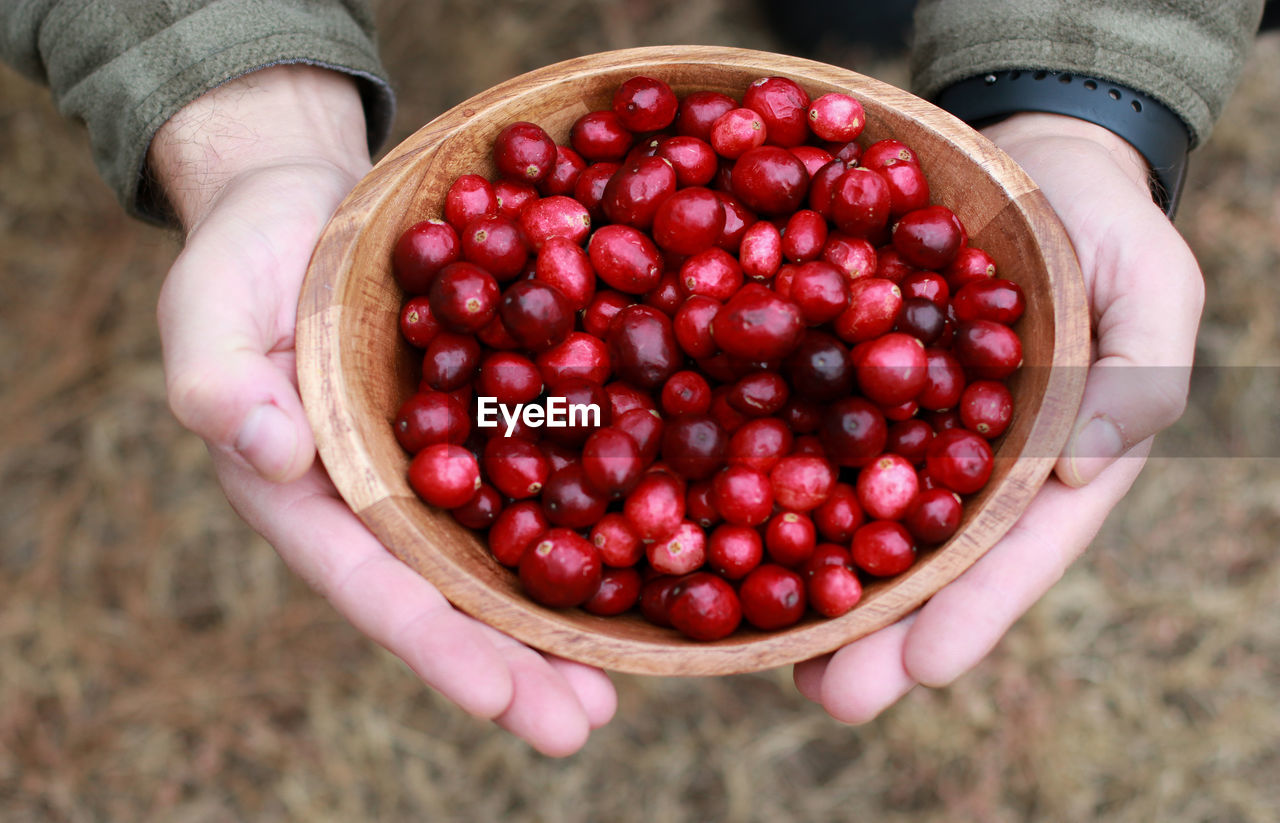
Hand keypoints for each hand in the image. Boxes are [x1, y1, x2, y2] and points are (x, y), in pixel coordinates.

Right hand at [151, 65, 614, 754]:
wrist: (304, 205)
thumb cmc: (242, 256)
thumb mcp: (207, 304)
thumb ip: (217, 380)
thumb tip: (271, 455)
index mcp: (306, 493)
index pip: (372, 582)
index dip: (435, 642)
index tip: (499, 698)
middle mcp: (377, 501)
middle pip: (450, 596)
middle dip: (513, 667)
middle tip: (583, 726)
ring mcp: (435, 468)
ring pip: (500, 558)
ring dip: (558, 625)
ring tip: (618, 689)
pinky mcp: (483, 425)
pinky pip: (535, 480)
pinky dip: (585, 523)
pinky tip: (641, 563)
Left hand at [794, 113, 1203, 720]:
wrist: (1027, 160)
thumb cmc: (1106, 223)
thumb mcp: (1150, 287)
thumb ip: (1138, 372)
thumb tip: (1084, 467)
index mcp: (1051, 456)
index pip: (1014, 549)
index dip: (973, 610)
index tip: (925, 669)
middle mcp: (968, 459)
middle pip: (924, 559)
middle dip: (877, 633)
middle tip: (828, 697)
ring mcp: (905, 424)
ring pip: (856, 515)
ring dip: (812, 583)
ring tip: (765, 653)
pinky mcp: (850, 381)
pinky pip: (807, 431)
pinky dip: (770, 479)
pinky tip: (727, 530)